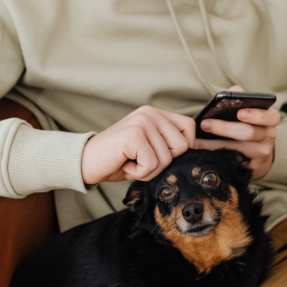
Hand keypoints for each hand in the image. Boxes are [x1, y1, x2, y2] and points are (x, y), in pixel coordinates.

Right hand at [81, 106, 195, 183]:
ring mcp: (142, 122)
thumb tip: (201, 149)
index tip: (159, 156)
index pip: (189, 127)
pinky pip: (152, 164)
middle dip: (163, 163)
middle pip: (182, 146)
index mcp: (155, 113)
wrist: (85, 163)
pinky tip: (124, 165)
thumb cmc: (118, 159)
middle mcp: (150, 113)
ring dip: (149, 170)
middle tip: (140, 161)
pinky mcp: (134, 135)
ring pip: (167, 159)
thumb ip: (169, 144)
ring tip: (130, 162)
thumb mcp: (149, 148)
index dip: (181, 149)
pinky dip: (139, 173)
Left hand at [194, 86, 279, 178]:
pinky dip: (215, 155)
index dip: (256, 115)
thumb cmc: (248, 125)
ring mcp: (261, 153)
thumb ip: (241, 99)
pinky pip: (231, 161)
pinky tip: (201, 150)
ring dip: (215, 143)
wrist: (256, 154)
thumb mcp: (248, 111)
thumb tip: (234, 91)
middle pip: (249, 133)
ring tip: (197, 139)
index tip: (239, 113)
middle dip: (225, 128)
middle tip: (206, 124)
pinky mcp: (251, 167)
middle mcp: (269, 136)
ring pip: (238, 149)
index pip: (271, 116)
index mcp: (270, 119)